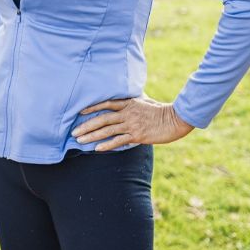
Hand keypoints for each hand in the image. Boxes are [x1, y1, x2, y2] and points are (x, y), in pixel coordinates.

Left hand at [72, 95, 193, 151]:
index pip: (106, 104)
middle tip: (74, 132)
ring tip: (79, 141)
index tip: (80, 112)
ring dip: (92, 136)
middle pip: (102, 119)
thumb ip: (134, 102)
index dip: (92, 107)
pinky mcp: (137, 135)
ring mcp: (132, 124)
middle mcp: (127, 113)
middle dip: (86, 126)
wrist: (176, 119)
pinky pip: (119, 141)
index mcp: (129, 103)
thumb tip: (127, 100)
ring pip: (107, 130)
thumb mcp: (146, 102)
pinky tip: (97, 149)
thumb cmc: (161, 111)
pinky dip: (107, 145)